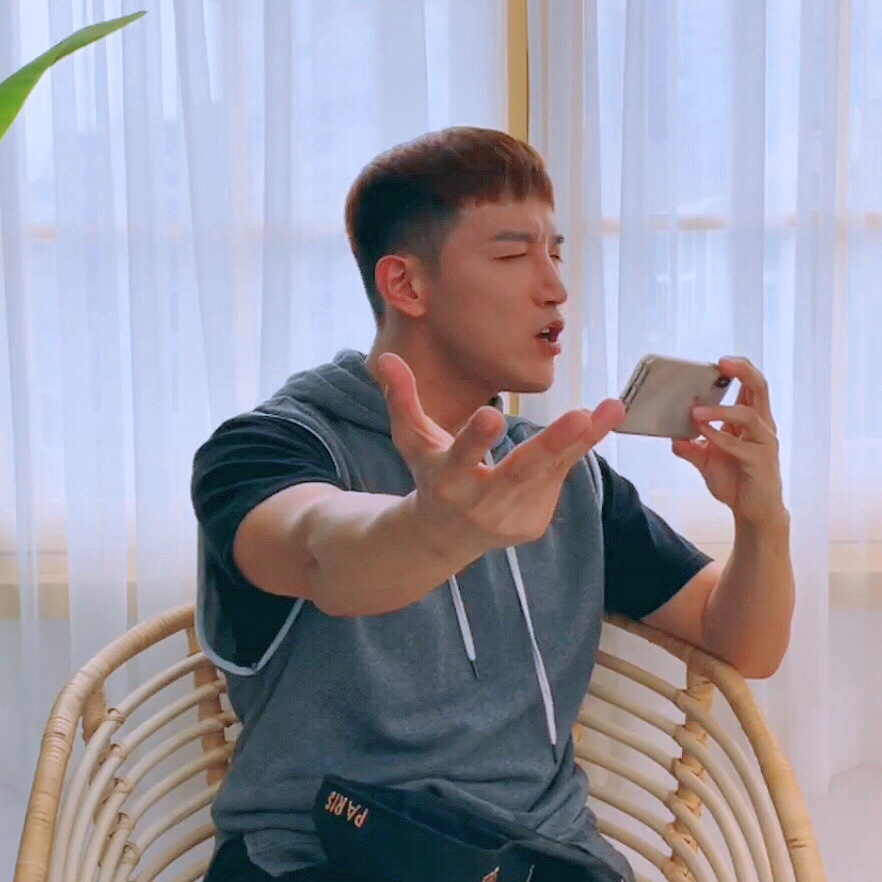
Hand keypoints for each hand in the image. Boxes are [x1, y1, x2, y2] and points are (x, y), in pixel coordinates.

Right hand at [375, 352, 626, 547]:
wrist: (441, 538)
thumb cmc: (429, 476)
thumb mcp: (412, 440)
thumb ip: (402, 399)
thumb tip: (386, 356)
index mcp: (447, 478)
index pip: (461, 456)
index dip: (475, 438)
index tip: (492, 413)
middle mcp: (479, 502)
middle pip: (520, 471)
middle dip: (553, 445)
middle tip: (581, 416)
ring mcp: (509, 518)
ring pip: (552, 472)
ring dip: (585, 440)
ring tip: (614, 407)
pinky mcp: (531, 526)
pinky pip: (556, 479)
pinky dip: (571, 451)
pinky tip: (582, 431)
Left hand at [671, 357, 787, 528]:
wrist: (753, 512)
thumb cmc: (735, 480)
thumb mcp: (705, 460)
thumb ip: (689, 446)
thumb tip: (671, 436)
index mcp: (751, 419)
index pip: (750, 385)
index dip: (739, 370)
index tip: (720, 361)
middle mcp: (762, 426)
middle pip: (760, 388)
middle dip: (742, 372)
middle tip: (722, 364)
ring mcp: (764, 443)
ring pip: (749, 414)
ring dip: (720, 411)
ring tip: (695, 412)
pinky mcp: (761, 462)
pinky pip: (741, 446)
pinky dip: (720, 438)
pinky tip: (703, 434)